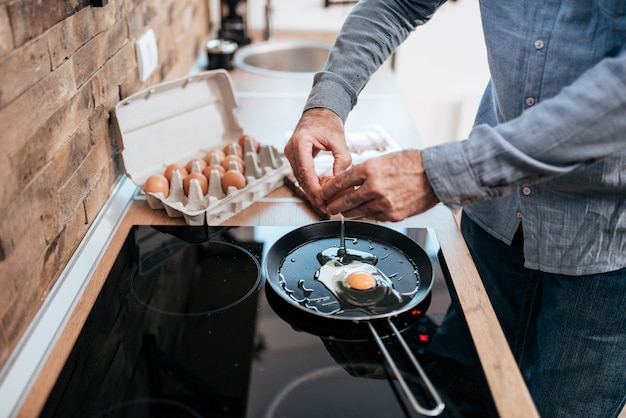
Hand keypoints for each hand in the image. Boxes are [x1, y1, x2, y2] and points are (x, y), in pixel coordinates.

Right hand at [284, 108, 351, 207]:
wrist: (320, 113)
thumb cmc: (327, 122)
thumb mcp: (339, 140)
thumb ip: (342, 160)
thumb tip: (340, 179)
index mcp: (300, 142)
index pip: (306, 171)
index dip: (314, 188)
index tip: (322, 199)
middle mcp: (292, 149)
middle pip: (301, 178)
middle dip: (313, 194)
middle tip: (325, 207)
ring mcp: (290, 154)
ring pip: (300, 179)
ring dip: (311, 192)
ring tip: (324, 203)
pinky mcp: (294, 158)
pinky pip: (301, 175)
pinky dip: (310, 184)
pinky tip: (321, 193)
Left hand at [322, 149, 439, 221]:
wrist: (435, 175)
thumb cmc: (412, 164)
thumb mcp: (383, 159)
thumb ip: (365, 171)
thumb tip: (349, 181)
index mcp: (370, 169)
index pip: (340, 182)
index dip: (328, 189)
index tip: (324, 192)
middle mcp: (374, 187)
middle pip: (345, 201)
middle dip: (333, 206)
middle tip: (328, 207)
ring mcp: (383, 203)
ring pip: (356, 213)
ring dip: (348, 213)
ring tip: (344, 211)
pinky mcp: (392, 215)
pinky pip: (372, 217)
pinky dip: (366, 215)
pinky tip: (364, 212)